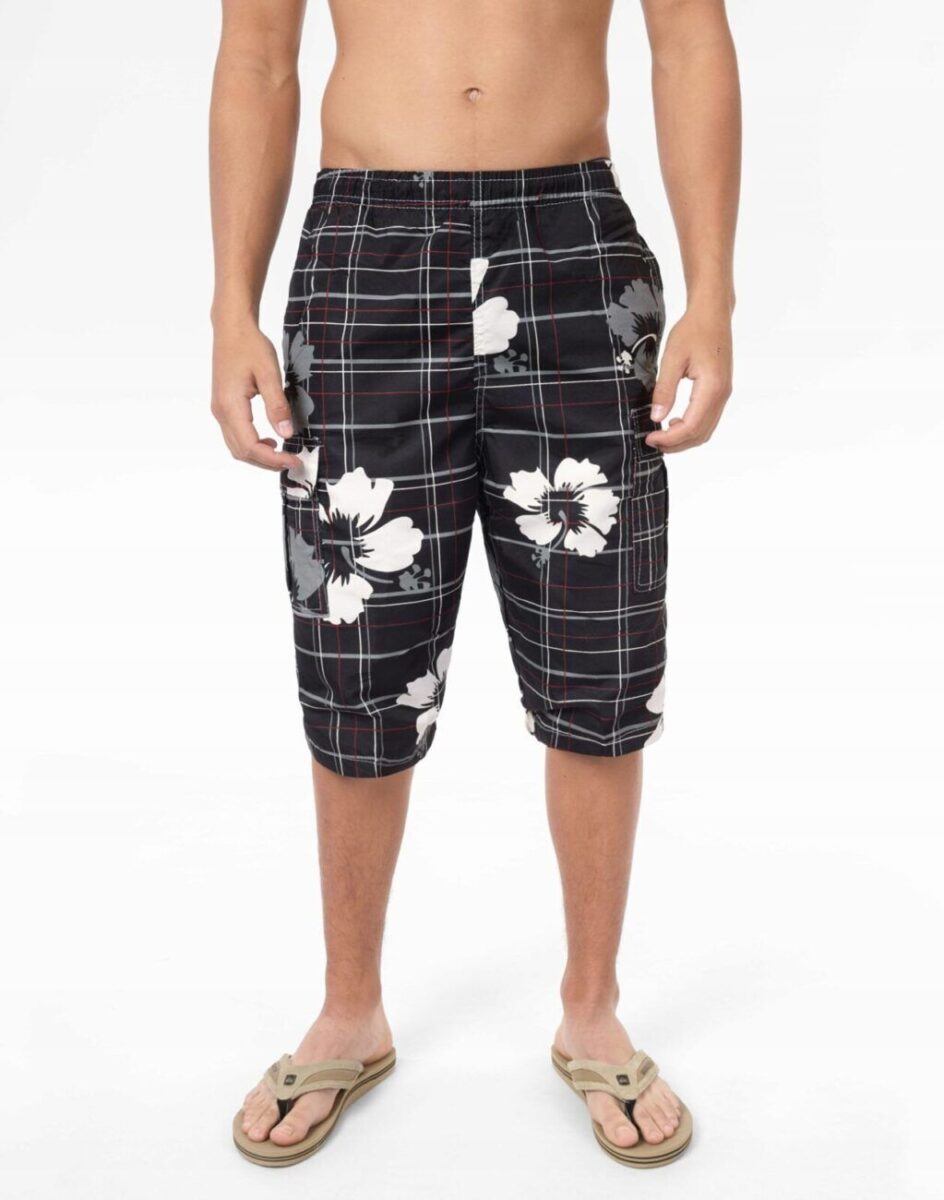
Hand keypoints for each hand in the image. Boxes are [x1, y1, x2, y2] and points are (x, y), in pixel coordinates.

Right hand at [210, 319, 299, 470]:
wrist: (231, 328)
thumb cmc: (250, 345)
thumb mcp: (269, 373)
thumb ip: (277, 405)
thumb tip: (287, 434)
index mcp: (231, 405)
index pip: (250, 446)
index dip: (273, 458)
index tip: (295, 459)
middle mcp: (221, 412)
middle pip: (241, 452)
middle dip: (267, 462)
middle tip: (293, 461)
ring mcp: (220, 410)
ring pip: (236, 447)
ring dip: (259, 456)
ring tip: (283, 454)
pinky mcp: (223, 407)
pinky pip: (235, 436)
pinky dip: (252, 445)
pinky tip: (270, 441)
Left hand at [646, 307, 732, 452]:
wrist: (713, 314)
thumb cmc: (692, 330)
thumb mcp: (672, 358)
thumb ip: (665, 389)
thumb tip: (656, 417)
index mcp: (712, 387)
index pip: (691, 426)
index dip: (669, 438)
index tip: (649, 438)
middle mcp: (722, 395)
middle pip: (700, 434)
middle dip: (675, 444)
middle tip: (651, 441)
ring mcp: (724, 394)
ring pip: (706, 430)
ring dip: (684, 438)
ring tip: (660, 434)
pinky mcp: (720, 391)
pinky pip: (708, 420)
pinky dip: (691, 428)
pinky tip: (673, 421)